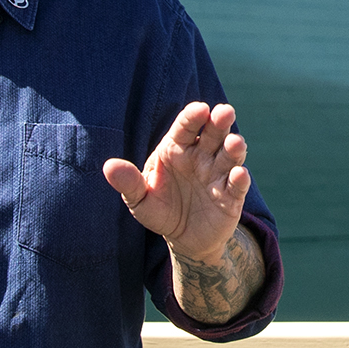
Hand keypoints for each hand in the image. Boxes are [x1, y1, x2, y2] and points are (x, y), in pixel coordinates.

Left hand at [104, 101, 249, 259]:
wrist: (184, 238)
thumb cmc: (160, 209)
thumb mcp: (140, 199)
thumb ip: (128, 182)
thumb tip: (109, 166)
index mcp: (177, 149)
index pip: (185, 127)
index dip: (193, 117)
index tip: (200, 109)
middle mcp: (201, 156)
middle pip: (213, 134)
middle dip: (220, 122)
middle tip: (224, 111)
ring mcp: (218, 175)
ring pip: (230, 155)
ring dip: (234, 147)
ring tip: (235, 142)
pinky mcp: (232, 196)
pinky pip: (237, 184)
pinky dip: (239, 178)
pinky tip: (238, 174)